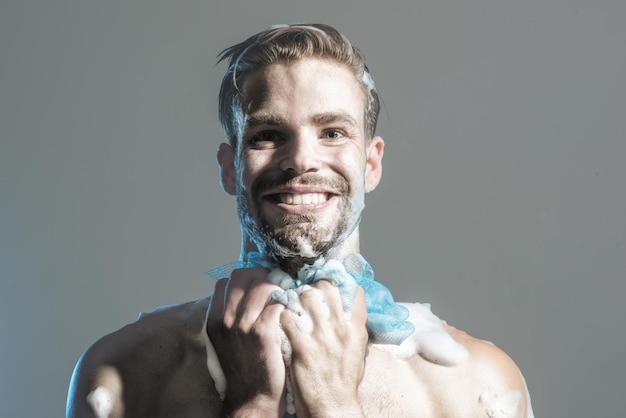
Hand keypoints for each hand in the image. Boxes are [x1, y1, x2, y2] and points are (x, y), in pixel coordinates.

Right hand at [206, 267, 286, 416]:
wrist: (252, 399)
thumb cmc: (244, 368)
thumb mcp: (227, 340)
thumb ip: (233, 316)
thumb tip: (249, 292)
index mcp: (215, 319)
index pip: (226, 281)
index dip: (245, 279)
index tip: (258, 284)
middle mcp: (226, 319)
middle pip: (243, 276)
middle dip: (262, 275)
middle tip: (276, 284)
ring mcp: (243, 325)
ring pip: (263, 285)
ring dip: (279, 287)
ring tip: (287, 295)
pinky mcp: (263, 332)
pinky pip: (278, 303)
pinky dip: (288, 304)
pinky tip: (292, 311)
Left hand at [281, 280, 367, 417]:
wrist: (333, 408)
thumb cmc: (344, 384)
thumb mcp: (358, 353)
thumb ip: (354, 331)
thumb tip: (348, 313)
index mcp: (356, 329)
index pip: (354, 292)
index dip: (341, 282)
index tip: (330, 280)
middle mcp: (340, 329)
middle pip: (327, 288)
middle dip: (314, 285)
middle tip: (305, 289)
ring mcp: (321, 338)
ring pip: (306, 297)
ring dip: (296, 296)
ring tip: (290, 300)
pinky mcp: (302, 348)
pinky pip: (288, 319)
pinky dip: (282, 314)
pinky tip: (279, 317)